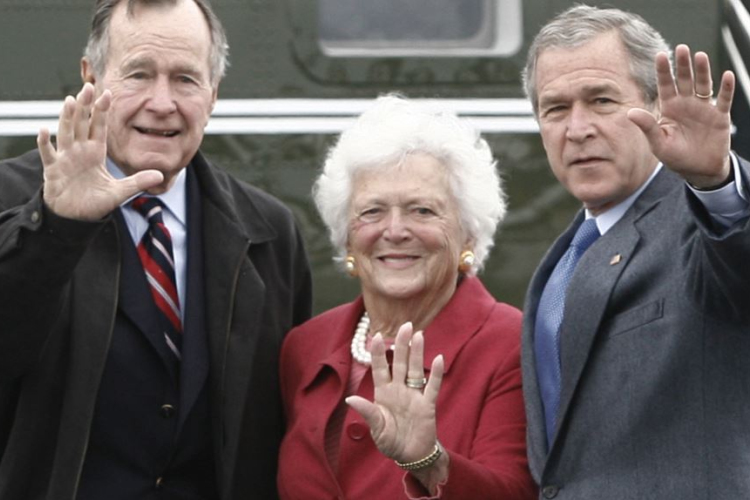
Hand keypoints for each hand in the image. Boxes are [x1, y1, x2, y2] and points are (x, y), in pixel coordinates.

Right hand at [38, 83, 162, 220]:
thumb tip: (160, 174)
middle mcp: (80, 151)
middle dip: (85, 106)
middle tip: (88, 86)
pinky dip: (45, 143)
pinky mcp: (53, 170)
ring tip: (71, 101)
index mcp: (96, 153)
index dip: (102, 111)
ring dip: (67, 118)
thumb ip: (137, 182)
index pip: (99, 127)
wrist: (76, 218)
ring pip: (66, 133)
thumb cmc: (95, 202)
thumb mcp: (120, 192)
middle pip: (82, 124)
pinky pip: (48, 154)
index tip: (107, 93)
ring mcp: (65, 159)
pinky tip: (44, 130)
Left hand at [346, 322, 443, 463]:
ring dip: (417, 353)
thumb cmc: (391, 441)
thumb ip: (367, 412)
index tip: (376, 336)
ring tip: (419, 334)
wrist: (410, 456)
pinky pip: (432, 387)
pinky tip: (438, 358)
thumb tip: (349, 399)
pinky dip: (435, 374)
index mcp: (383, 393)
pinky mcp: (427, 405)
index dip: (378, 353)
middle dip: (401, 344)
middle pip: (400, 363)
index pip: (380, 368)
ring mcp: (414, 396)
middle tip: (406, 325)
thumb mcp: (376, 429)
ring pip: (415, 369)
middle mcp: (399, 390)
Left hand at [627, 44, 734, 187]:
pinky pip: (723, 99)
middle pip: (684, 80)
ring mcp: (703, 108)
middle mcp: (686, 104)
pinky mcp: (719, 116)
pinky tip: (727, 76)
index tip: (660, 55)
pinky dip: (726, 88)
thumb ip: (647, 126)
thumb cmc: (676, 157)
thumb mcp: (658, 143)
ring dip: (702, 71)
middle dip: (682, 65)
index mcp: (669, 108)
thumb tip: (630, 112)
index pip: (665, 85)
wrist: (698, 170)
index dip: (663, 71)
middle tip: (681, 48)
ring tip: (700, 56)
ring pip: (703, 84)